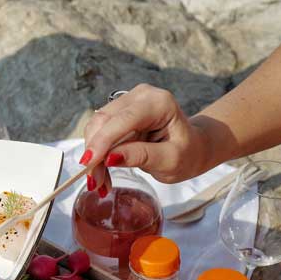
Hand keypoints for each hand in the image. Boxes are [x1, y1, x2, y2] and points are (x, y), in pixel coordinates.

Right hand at [82, 84, 210, 192]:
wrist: (192, 147)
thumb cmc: (187, 154)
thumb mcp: (170, 161)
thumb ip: (142, 156)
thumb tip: (110, 157)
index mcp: (159, 103)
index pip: (122, 120)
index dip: (102, 142)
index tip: (88, 164)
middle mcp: (141, 95)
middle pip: (104, 121)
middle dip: (94, 153)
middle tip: (94, 183)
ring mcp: (128, 100)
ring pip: (97, 126)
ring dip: (93, 155)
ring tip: (99, 181)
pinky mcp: (119, 110)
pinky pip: (100, 130)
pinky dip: (97, 152)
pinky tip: (102, 170)